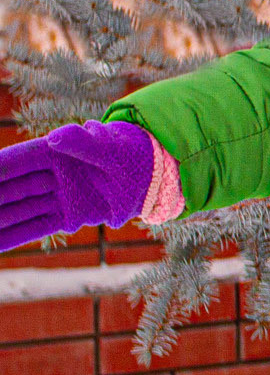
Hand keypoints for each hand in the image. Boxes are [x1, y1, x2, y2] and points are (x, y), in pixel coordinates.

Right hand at [0, 120, 156, 250]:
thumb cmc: (129, 153)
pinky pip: (33, 227)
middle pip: (8, 189)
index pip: (14, 163)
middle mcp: (47, 174)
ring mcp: (54, 196)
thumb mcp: (111, 147)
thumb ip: (84, 143)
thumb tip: (57, 137)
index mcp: (52, 151)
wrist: (151, 174)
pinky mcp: (65, 216)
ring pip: (16, 211)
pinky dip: (11, 237)